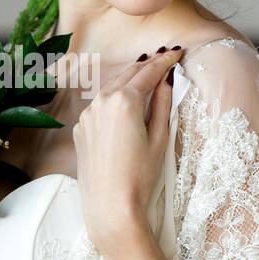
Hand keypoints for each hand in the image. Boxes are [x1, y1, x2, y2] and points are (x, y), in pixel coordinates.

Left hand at [72, 46, 183, 255]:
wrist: (110, 206)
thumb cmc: (140, 176)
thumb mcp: (159, 138)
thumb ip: (162, 104)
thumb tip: (167, 80)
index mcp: (124, 101)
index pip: (149, 72)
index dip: (165, 60)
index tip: (177, 53)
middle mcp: (102, 102)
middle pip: (129, 74)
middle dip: (148, 64)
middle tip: (165, 57)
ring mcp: (88, 115)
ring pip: (111, 87)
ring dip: (129, 78)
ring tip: (146, 73)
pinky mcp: (81, 128)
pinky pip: (100, 105)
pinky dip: (114, 97)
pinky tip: (124, 101)